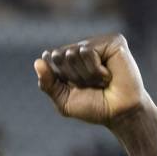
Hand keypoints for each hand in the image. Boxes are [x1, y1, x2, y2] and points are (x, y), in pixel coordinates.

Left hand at [34, 34, 148, 125]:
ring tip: (101, 81)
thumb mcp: (63, 101)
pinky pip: (88, 51)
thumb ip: (47, 84)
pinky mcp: (113, 41)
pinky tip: (108, 75)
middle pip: (58, 55)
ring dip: (85, 75)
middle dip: (71, 77)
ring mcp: (98, 43)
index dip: (59, 77)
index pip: (48, 58)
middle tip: (90, 85)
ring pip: (72, 53)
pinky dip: (95, 70)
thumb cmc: (94, 107)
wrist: (119, 114)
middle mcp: (82, 48)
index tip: (75, 88)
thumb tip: (37, 62)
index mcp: (69, 59)